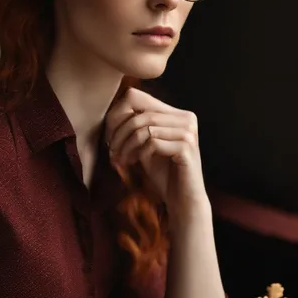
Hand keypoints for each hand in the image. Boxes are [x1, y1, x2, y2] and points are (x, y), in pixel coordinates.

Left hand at [105, 87, 207, 211]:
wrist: (183, 200)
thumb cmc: (163, 174)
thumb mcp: (146, 146)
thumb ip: (137, 128)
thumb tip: (112, 112)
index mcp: (176, 114)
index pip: (138, 97)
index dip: (117, 114)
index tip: (110, 137)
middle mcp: (186, 118)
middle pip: (140, 113)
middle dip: (119, 133)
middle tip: (111, 151)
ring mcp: (188, 132)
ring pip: (145, 127)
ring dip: (126, 145)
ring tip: (120, 159)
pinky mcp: (186, 147)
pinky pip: (152, 142)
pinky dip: (138, 153)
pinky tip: (134, 163)